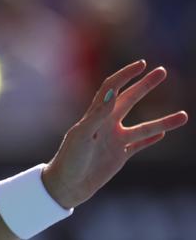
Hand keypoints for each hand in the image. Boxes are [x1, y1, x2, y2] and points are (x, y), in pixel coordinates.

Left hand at [42, 60, 188, 208]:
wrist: (67, 185)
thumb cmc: (70, 158)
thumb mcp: (82, 135)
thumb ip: (98, 115)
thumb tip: (113, 92)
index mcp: (95, 115)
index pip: (111, 88)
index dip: (125, 75)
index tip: (141, 64)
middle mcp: (106, 124)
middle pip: (129, 100)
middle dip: (145, 85)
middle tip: (162, 71)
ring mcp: (114, 139)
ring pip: (143, 127)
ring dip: (163, 121)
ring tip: (184, 116)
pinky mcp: (119, 156)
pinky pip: (139, 144)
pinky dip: (152, 139)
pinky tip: (165, 133)